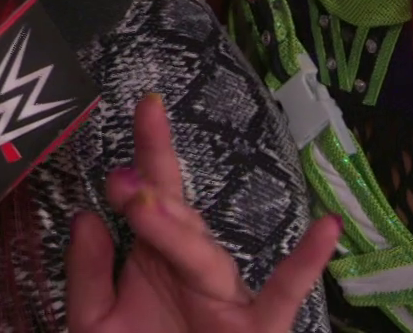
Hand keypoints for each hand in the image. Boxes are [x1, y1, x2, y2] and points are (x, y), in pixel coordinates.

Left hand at [65, 94, 339, 331]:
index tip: (146, 103)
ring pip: (205, 259)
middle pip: (178, 220)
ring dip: (178, 234)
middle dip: (152, 198)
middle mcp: (194, 267)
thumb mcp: (96, 321)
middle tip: (123, 182)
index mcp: (157, 257)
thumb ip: (87, 274)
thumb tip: (86, 215)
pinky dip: (305, 265)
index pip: (153, 194)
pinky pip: (284, 296)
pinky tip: (325, 230)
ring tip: (150, 207)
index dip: (150, 149)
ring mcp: (228, 297)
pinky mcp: (256, 329)